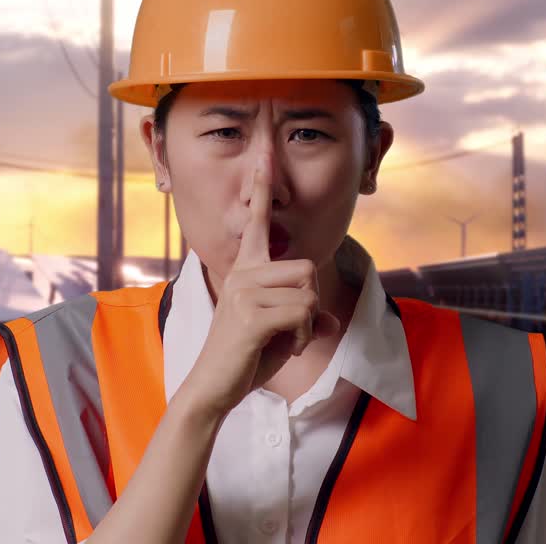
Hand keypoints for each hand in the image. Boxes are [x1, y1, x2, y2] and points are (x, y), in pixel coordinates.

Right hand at [176, 155, 339, 420]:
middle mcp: (243, 273)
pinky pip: (304, 313)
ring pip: (308, 292)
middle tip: (292, 331)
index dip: (261, 189)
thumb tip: (331, 320)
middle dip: (311, 303)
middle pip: (307, 267)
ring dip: (308, 323)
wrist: (214, 388)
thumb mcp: (285, 335)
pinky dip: (305, 336)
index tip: (264, 156)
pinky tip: (286, 348)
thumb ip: (308, 320)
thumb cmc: (246, 359)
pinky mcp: (251, 313)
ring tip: (285, 340)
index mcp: (246, 270)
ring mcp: (244, 291)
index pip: (257, 223)